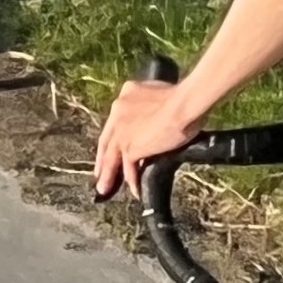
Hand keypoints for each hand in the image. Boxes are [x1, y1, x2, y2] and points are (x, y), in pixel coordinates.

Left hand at [93, 75, 201, 200]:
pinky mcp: (130, 147)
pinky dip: (132, 181)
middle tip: (99, 172)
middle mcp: (118, 111)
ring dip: (108, 175)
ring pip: (111, 157)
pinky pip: (128, 168)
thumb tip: (157, 113)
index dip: (113, 134)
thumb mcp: (158, 92)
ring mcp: (122, 131)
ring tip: (105, 188)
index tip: (112, 144)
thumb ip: (151, 103)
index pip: (115, 119)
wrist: (183, 104)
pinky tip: (135, 190)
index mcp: (126, 94)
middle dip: (102, 158)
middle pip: (106, 140)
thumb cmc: (182, 96)